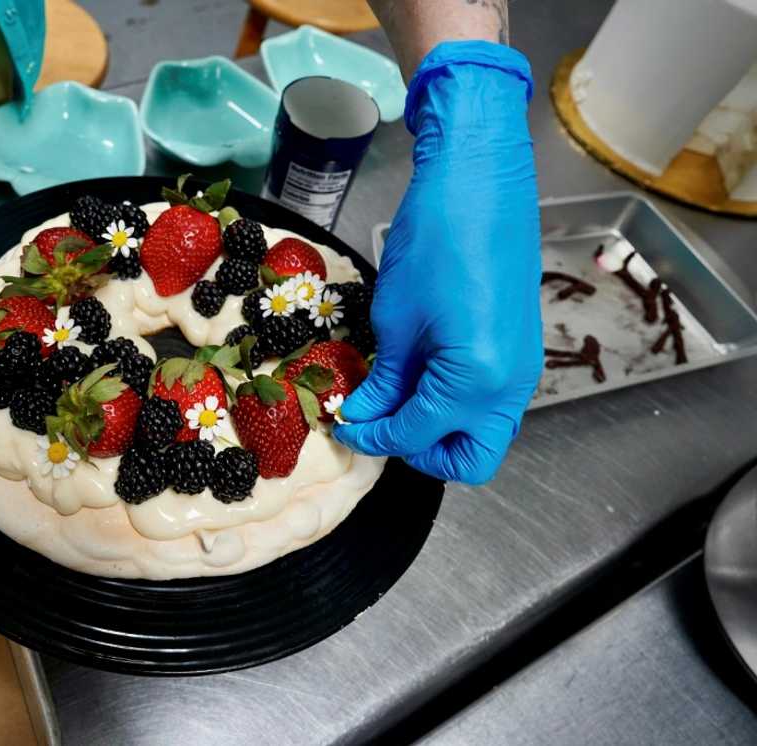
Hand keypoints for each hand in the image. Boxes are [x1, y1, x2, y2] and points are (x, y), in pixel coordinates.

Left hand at [334, 41, 541, 483]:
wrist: (482, 184)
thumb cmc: (436, 242)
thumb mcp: (395, 320)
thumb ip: (384, 379)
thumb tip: (364, 413)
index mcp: (475, 381)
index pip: (416, 435)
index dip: (373, 436)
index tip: (344, 424)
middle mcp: (509, 387)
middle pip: (472, 459)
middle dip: (423, 454)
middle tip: (382, 427)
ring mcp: (522, 371)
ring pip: (485, 433)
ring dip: (441, 431)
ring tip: (395, 400)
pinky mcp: (522, 351)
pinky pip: (491, 401)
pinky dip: (456, 404)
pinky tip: (420, 376)